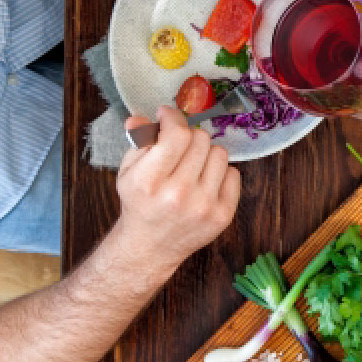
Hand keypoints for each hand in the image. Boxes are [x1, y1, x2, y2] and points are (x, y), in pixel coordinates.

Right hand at [111, 107, 239, 271]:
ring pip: (219, 153)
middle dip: (188, 136)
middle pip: (200, 139)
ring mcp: (204, 205)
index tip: (168, 115)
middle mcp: (178, 194)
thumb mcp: (128, 172)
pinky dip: (220, 173)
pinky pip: (233, 173)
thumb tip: (143, 117)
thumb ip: (138, 142)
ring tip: (192, 165)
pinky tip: (204, 182)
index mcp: (149, 181)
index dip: (174, 118)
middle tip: (178, 145)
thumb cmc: (140, 204)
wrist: (151, 246)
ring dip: (205, 153)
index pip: (176, 134)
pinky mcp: (223, 214)